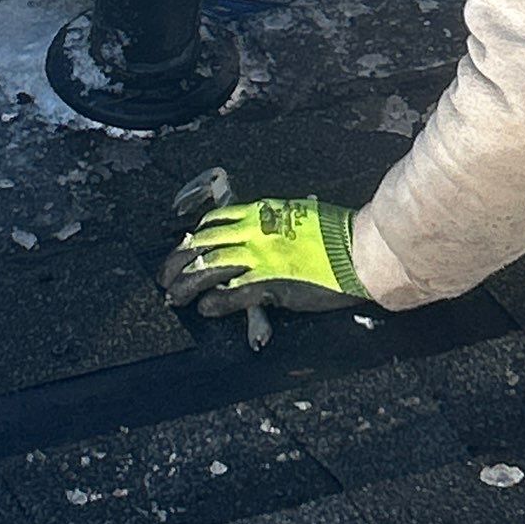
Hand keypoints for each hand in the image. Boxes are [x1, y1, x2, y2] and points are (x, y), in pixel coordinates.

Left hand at [159, 197, 371, 315]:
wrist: (359, 250)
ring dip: (186, 285)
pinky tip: (204, 309)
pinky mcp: (270, 284)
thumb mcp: (298, 216)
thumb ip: (272, 223)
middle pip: (202, 245)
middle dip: (177, 261)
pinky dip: (214, 303)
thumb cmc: (336, 233)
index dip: (192, 238)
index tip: (183, 249)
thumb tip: (257, 230)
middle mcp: (254, 232)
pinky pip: (232, 295)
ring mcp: (260, 258)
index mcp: (260, 214)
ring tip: (173, 297)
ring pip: (209, 269)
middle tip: (164, 276)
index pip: (213, 223)